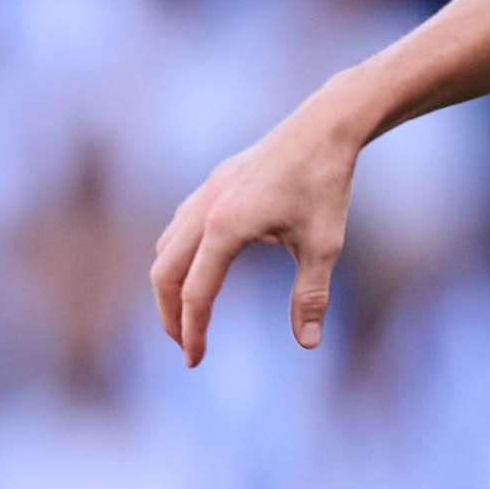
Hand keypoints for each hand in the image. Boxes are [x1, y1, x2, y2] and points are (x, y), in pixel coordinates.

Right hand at [147, 103, 366, 362]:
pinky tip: (200, 269)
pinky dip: (178, 255)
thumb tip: (307, 343)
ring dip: (169, 283)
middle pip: (164, 272)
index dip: (192, 330)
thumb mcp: (324, 246)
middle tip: (185, 345)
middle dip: (169, 313)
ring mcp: (204, 193)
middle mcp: (205, 209)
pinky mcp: (212, 184)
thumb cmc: (325, 186)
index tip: (195, 360)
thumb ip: (310, 297)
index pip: (196, 292)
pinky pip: (179, 226)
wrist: (323, 128)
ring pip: (166, 246)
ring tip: (188, 313)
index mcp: (226, 227)